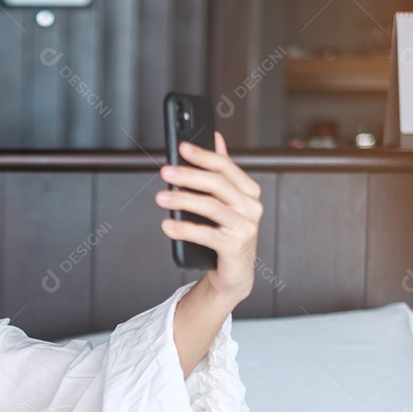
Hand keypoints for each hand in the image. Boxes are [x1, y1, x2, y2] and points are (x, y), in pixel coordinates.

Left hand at [157, 132, 262, 309]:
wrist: (233, 274)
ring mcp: (245, 228)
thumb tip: (215, 137)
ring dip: (183, 200)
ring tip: (161, 197)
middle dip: (189, 175)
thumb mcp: (226, 201)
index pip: (226, 167)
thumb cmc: (227, 234)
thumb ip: (222, 171)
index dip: (203, 155)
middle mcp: (251, 207)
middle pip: (218, 184)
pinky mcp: (235, 247)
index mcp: (249, 192)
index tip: (181, 147)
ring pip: (211, 207)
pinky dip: (184, 228)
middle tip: (166, 171)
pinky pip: (206, 234)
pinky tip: (167, 225)